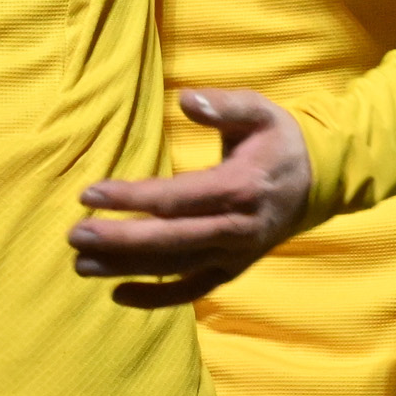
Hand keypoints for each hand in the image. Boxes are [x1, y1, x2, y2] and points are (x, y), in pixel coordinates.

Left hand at [66, 89, 312, 307]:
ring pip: (175, 268)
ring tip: (81, 264)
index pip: (175, 198)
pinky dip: (157, 296)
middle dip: (119, 239)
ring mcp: (235, 255)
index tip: (89, 194)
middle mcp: (236, 229)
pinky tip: (119, 293)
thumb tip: (185, 99)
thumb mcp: (259, 111)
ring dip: (126, 268)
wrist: (320, 180)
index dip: (130, 197)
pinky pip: (192, 289)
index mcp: (239, 188)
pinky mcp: (233, 269)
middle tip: (75, 234)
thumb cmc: (279, 139)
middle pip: (170, 240)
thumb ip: (224, 106)